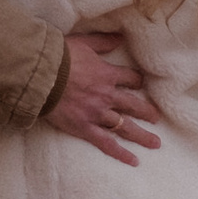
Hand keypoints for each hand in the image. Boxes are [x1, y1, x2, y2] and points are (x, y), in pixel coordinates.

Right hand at [47, 31, 163, 166]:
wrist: (41, 76)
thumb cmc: (60, 57)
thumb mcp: (84, 42)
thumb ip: (103, 41)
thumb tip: (120, 37)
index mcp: (107, 75)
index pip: (131, 79)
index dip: (136, 81)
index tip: (139, 83)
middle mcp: (107, 96)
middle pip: (134, 105)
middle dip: (147, 112)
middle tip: (156, 118)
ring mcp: (97, 114)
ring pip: (125, 127)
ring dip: (142, 135)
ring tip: (155, 143)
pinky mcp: (84, 128)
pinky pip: (106, 143)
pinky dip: (120, 153)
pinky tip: (133, 161)